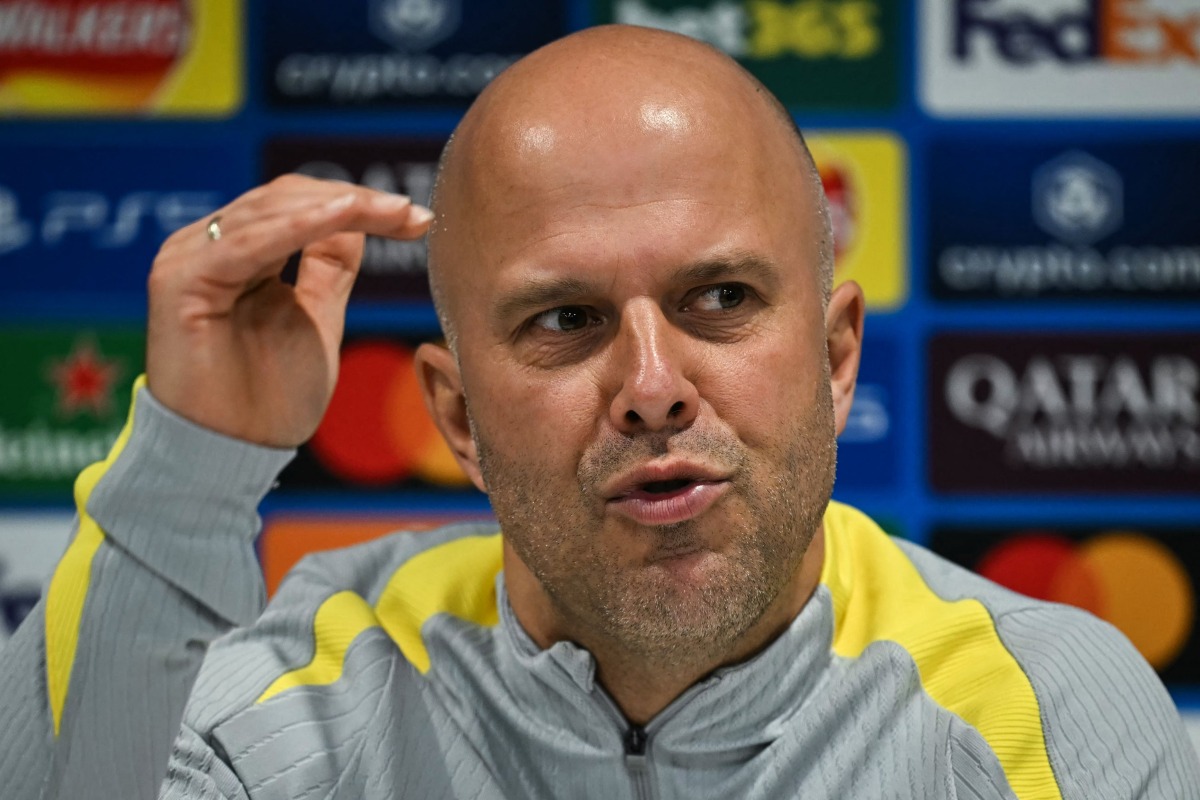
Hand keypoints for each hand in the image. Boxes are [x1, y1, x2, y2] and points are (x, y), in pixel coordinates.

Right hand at [145, 175, 432, 447]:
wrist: (230, 454)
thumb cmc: (269, 398)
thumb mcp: (316, 317)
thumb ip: (328, 267)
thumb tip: (358, 220)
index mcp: (236, 251)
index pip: (297, 205)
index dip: (356, 204)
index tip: (416, 219)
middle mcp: (206, 245)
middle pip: (285, 198)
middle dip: (355, 201)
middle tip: (411, 214)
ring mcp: (188, 258)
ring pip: (270, 212)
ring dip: (337, 207)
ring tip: (391, 211)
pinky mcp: (180, 279)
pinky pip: (246, 243)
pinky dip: (297, 226)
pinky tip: (343, 216)